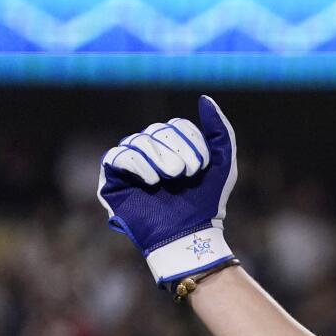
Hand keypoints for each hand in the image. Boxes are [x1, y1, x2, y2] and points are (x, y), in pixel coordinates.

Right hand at [98, 95, 237, 286]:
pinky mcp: (112, 180)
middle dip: (176, 150)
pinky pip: (118, 156)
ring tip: (169, 180)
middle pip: (157, 130)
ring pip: (137, 141)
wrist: (189, 236)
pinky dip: (138, 165)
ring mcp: (129, 165)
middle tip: (186, 175)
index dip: (191, 142)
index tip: (201, 168)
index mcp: (174, 147)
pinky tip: (151, 181)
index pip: (177, 125)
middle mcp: (149, 152)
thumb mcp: (223, 164)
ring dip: (159, 158)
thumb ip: (220, 131)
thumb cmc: (207, 204)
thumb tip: (204, 99)